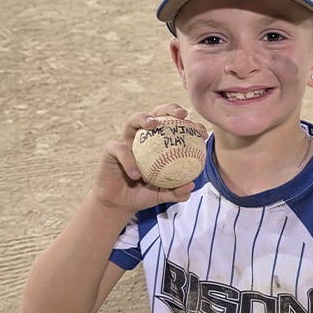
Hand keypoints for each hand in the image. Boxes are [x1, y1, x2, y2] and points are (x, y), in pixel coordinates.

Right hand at [89, 103, 207, 213]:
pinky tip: (136, 174)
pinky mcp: (111, 149)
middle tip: (182, 115)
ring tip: (154, 124)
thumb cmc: (143, 195)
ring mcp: (126, 140)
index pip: (176, 128)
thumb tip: (191, 186)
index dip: (190, 125)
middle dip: (169, 108)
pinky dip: (128, 160)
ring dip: (144, 118)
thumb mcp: (163, 195)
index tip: (202, 132)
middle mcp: (144, 137)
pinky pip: (120, 149)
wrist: (118, 203)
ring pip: (133, 120)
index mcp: (160, 143)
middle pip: (156, 114)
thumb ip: (177, 192)